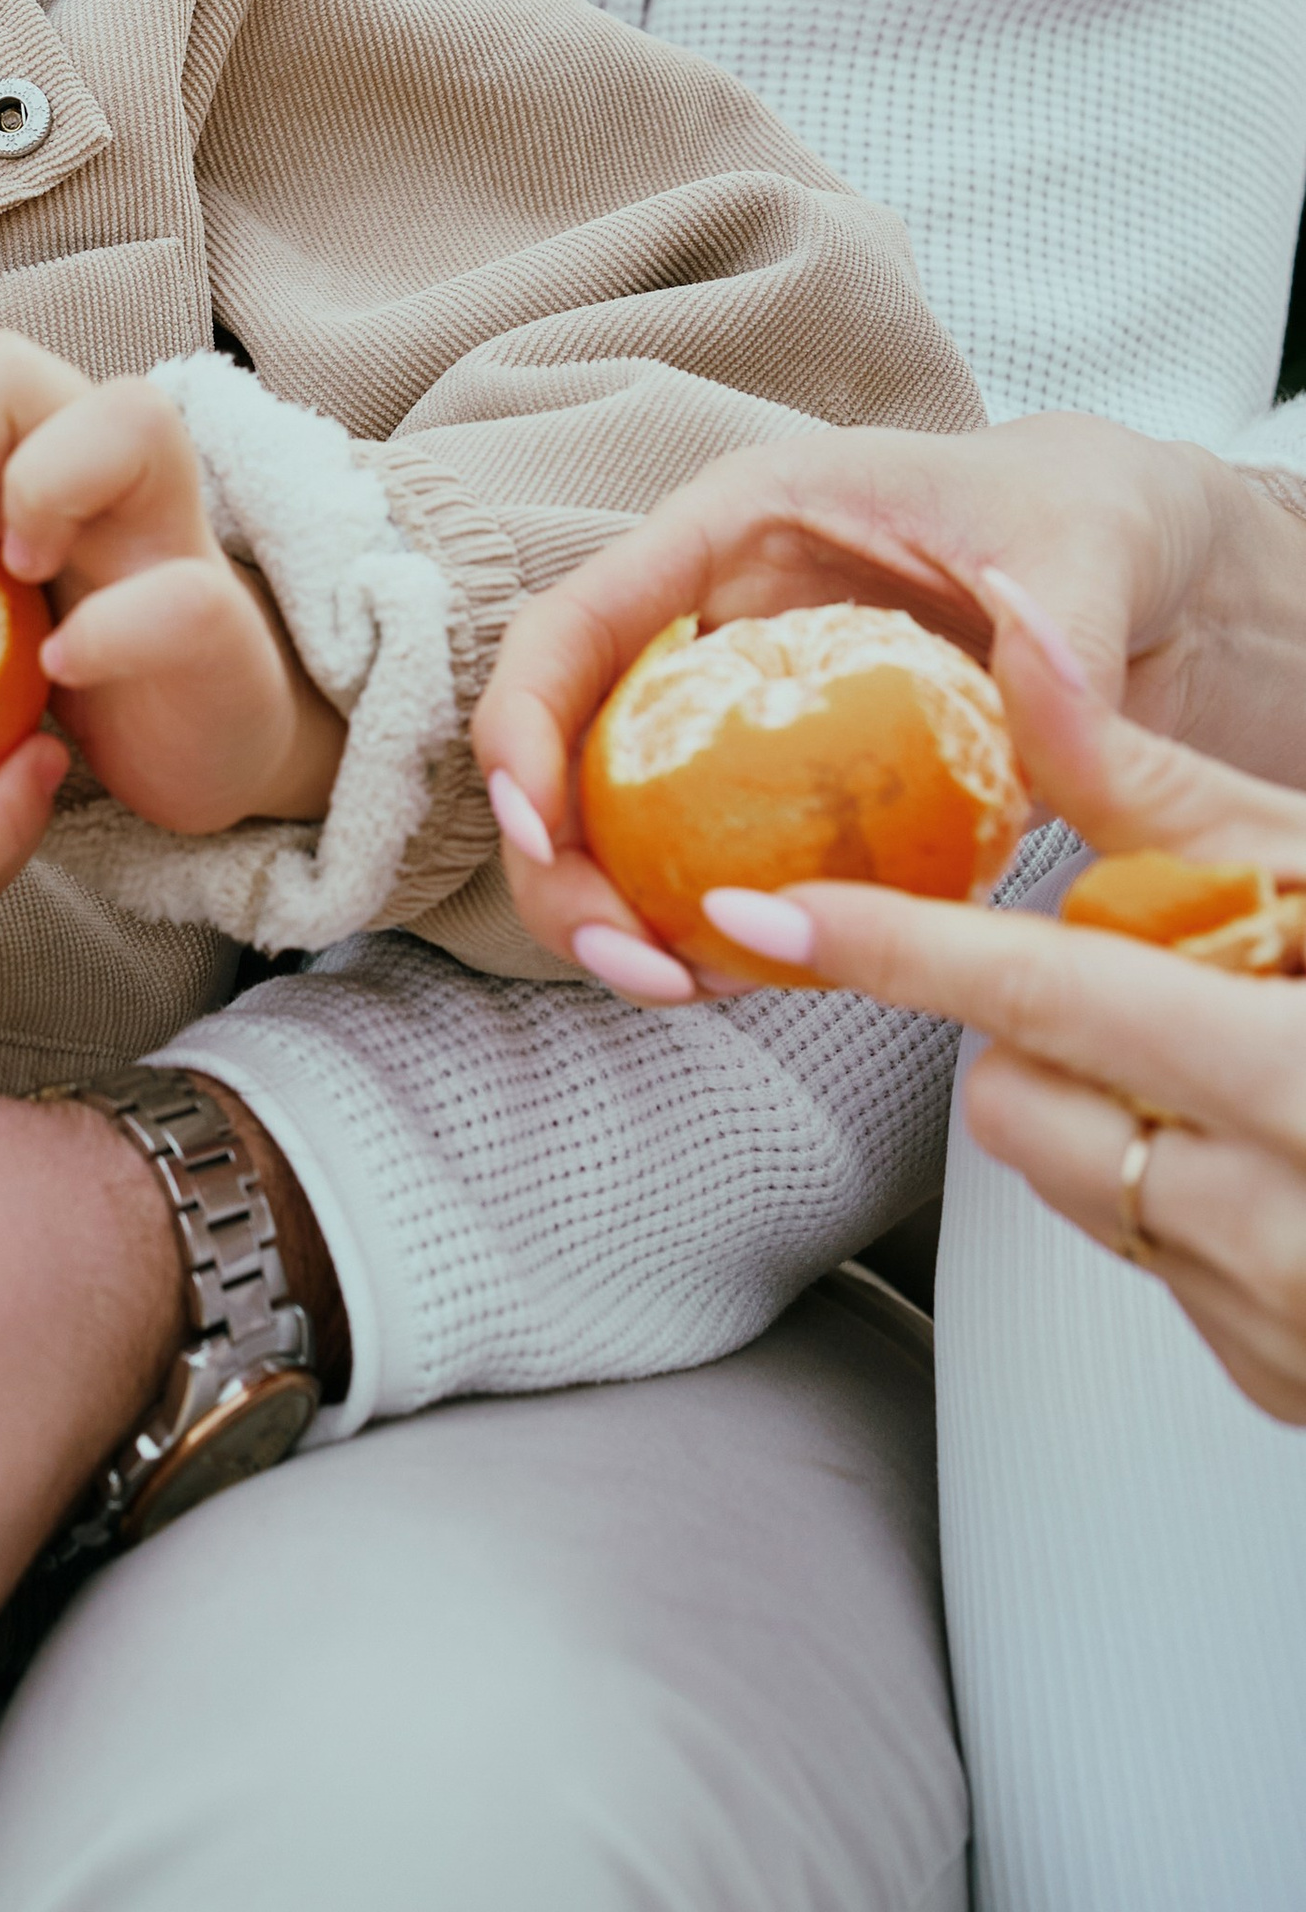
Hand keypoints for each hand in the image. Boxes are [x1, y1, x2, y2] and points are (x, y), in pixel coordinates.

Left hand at [0, 313, 344, 830]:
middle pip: (3, 361)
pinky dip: (108, 633)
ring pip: (129, 415)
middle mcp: (105, 455)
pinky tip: (60, 666)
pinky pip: (181, 597)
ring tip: (22, 578)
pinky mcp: (216, 625)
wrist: (195, 733)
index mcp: (33, 432)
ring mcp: (168, 530)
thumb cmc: (72, 623)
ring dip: (41, 490)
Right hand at [468, 413, 1274, 998]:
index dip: (526, 723)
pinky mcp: (794, 795)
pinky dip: (711, 936)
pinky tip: (744, 985)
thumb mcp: (1087, 541)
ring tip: (680, 987)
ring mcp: (745, 717)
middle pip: (571, 746)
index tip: (540, 828)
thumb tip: (1043, 685)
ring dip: (621, 918)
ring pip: (623, 825)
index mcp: (734, 530)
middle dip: (565, 864)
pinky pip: (719, 871)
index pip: (578, 621)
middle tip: (632, 958)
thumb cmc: (1087, 513)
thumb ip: (1063, 617)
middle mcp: (714, 625)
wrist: (1149, 574)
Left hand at [703, 591, 1305, 1423]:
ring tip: (1244, 1070)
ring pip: (1061, 1170)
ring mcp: (1275, 1319)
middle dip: (1054, 1023)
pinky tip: (1273, 1158)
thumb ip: (1160, 787)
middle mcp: (1284, 1219)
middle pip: (1023, 1093)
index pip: (1048, 996)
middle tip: (1193, 985)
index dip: (893, 947)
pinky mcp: (1267, 1378)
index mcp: (1303, 1071)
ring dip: (1107, 1105)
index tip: (766, 913)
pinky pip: (1136, 1254)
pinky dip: (1169, 1191)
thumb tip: (1017, 639)